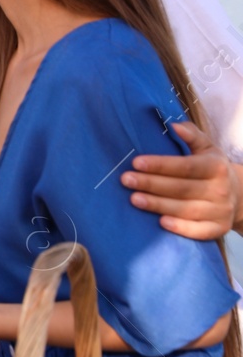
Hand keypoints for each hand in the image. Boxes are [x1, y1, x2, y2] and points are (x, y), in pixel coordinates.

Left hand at [121, 121, 239, 239]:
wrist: (239, 195)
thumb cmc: (211, 168)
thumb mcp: (207, 148)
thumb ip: (192, 135)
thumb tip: (174, 126)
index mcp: (216, 167)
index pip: (185, 166)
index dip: (160, 165)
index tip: (135, 162)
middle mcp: (220, 189)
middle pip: (182, 188)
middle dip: (151, 184)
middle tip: (125, 179)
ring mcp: (221, 211)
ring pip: (186, 209)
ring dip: (158, 205)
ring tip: (134, 199)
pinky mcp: (219, 229)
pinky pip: (199, 231)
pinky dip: (181, 228)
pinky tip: (161, 222)